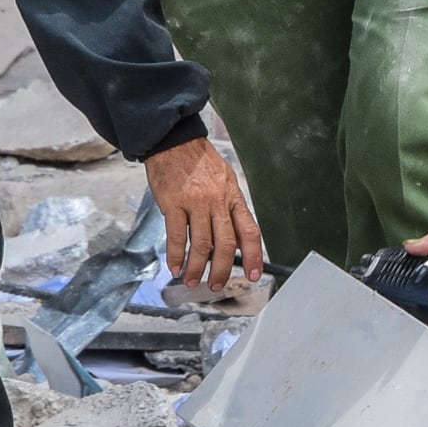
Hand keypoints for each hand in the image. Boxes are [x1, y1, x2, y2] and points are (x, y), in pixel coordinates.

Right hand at [145, 134, 262, 286]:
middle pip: (225, 245)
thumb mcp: (225, 180)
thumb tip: (235, 240)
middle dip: (222, 270)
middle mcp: (217, 202)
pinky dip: (176, 256)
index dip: (253, 256)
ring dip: (197, 268)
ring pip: (201, 245)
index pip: (249, 232)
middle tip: (216, 285)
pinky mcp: (173, 204)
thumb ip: (231, 209)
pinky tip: (175, 266)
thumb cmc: (199, 161)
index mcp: (233, 197)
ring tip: (192, 280)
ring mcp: (195, 203)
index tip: (254, 274)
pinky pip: (177, 236)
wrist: (174, 142)